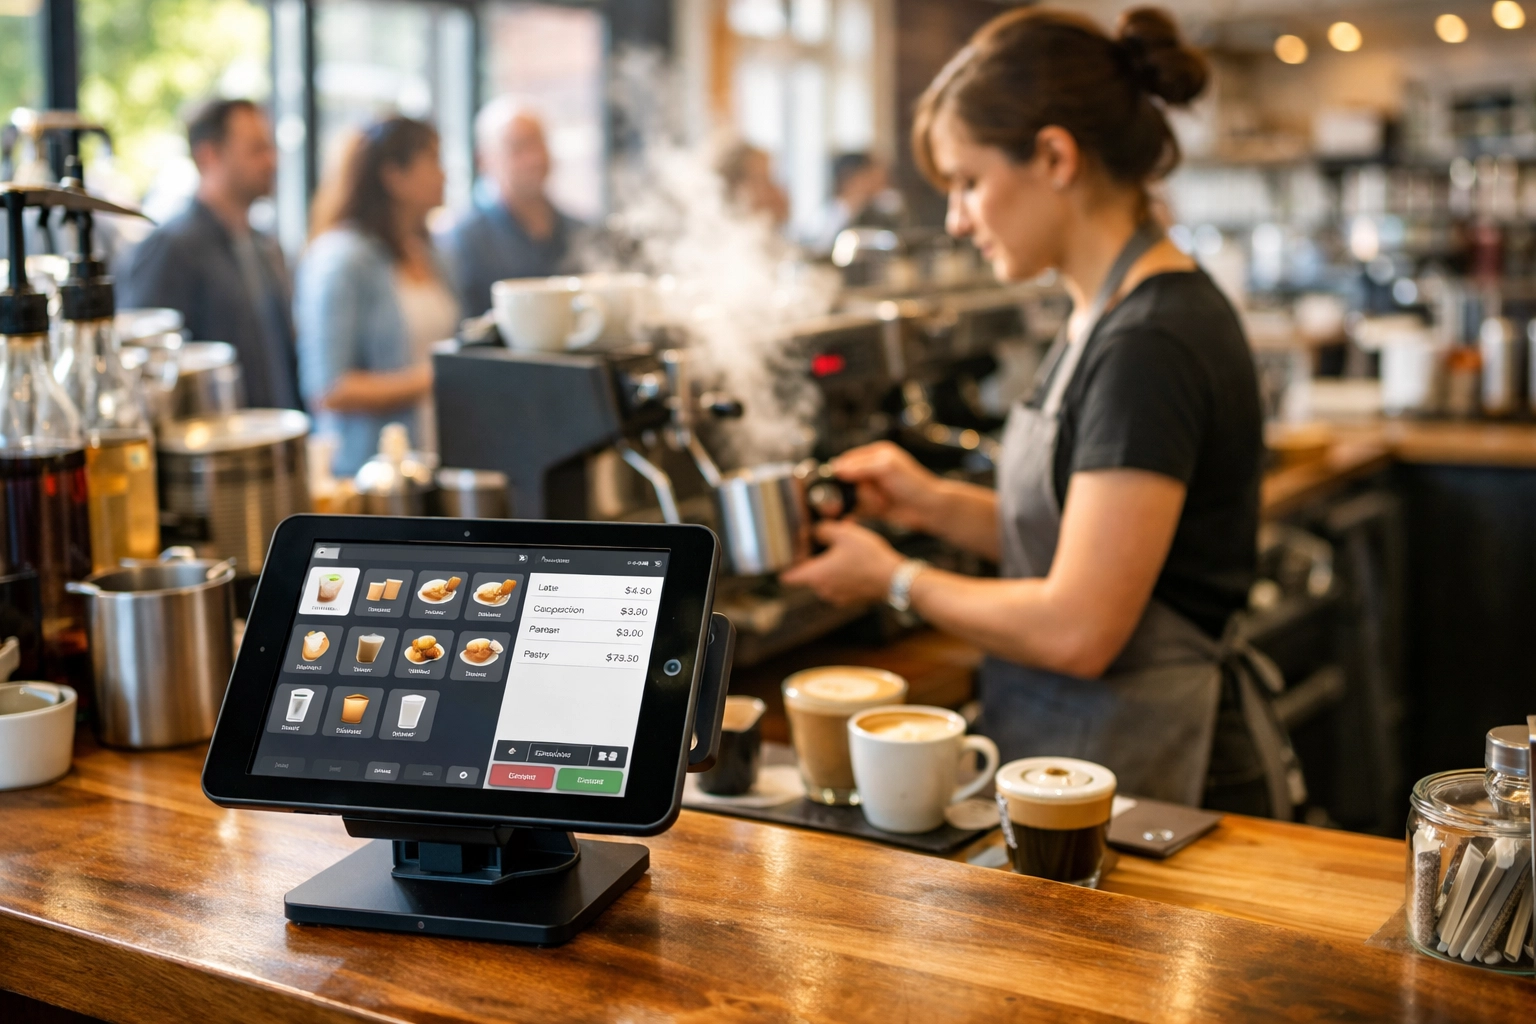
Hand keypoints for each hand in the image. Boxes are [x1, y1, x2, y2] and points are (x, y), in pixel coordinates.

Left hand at [779, 520, 903, 605]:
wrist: (894, 579)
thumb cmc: (869, 559)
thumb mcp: (844, 534)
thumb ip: (823, 529)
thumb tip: (816, 530)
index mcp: (816, 576)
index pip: (786, 577)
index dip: (784, 566)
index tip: (787, 556)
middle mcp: (822, 590)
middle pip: (807, 574)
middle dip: (813, 558)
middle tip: (823, 542)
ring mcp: (836, 597)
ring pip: (824, 578)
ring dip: (829, 565)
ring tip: (841, 548)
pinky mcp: (849, 599)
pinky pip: (838, 584)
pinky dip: (841, 573)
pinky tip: (853, 559)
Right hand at [832, 441, 942, 532]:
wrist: (929, 509)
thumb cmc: (914, 484)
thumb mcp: (887, 468)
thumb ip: (861, 466)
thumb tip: (837, 468)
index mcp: (875, 454)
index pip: (847, 459)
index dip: (841, 471)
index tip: (839, 482)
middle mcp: (872, 470)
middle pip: (846, 480)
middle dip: (853, 490)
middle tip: (868, 495)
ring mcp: (872, 488)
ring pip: (851, 496)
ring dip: (860, 502)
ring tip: (881, 503)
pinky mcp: (872, 505)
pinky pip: (855, 509)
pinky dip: (854, 513)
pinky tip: (854, 517)